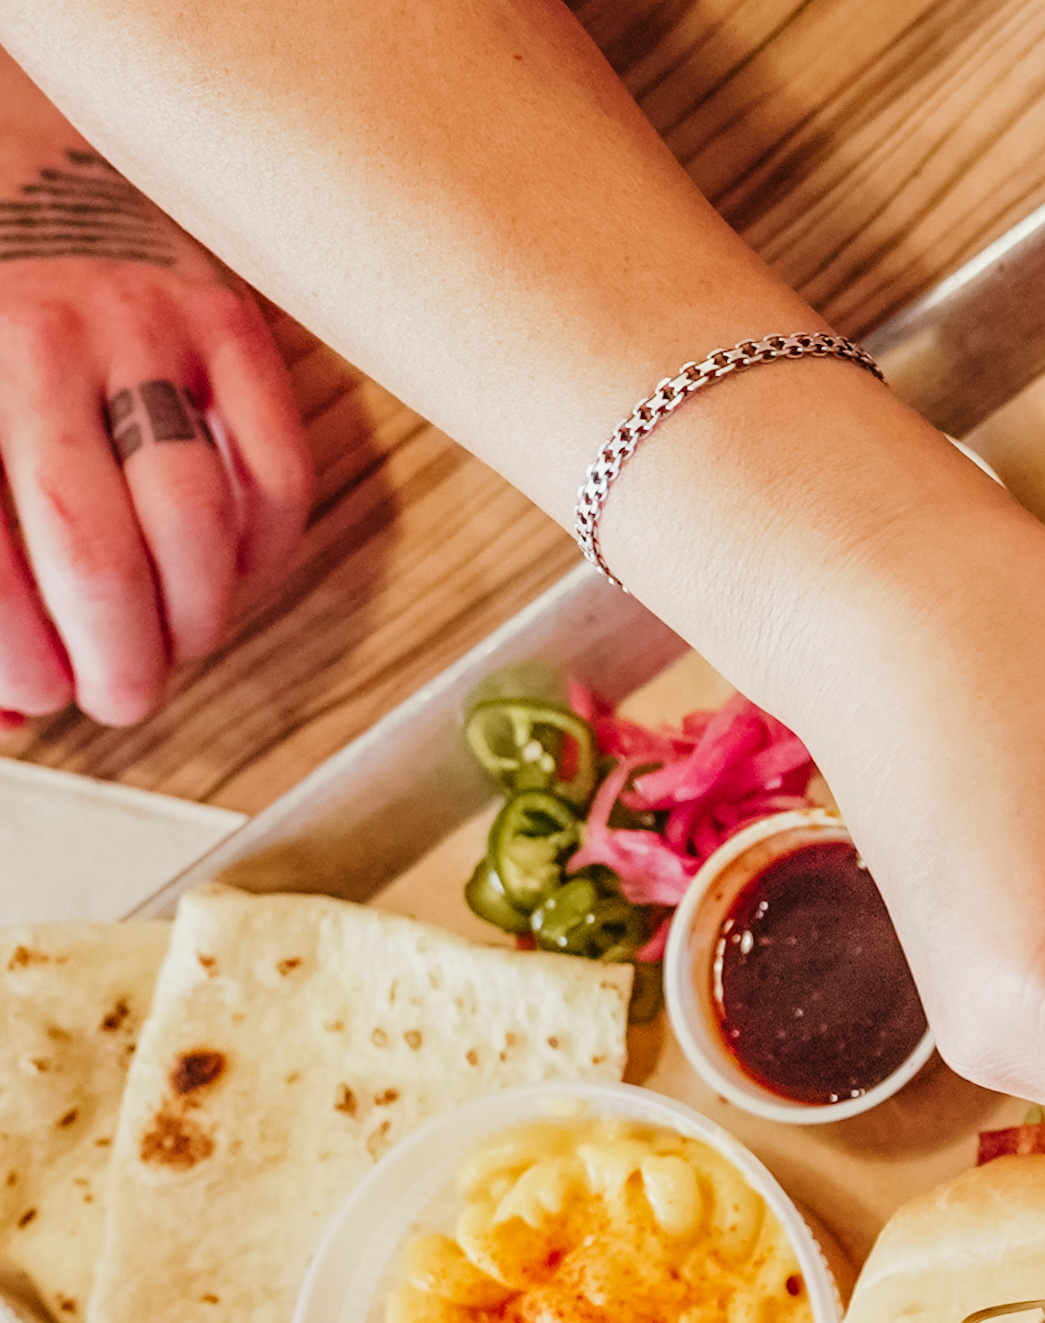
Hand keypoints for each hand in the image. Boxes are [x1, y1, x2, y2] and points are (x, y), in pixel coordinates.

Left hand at [0, 56, 309, 726]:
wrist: (17, 154)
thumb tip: (4, 705)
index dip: (14, 648)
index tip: (35, 693)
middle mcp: (35, 342)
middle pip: (94, 548)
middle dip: (117, 655)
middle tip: (119, 698)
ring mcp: (143, 327)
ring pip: (195, 517)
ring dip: (196, 616)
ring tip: (179, 645)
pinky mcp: (229, 321)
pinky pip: (276, 472)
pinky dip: (263, 549)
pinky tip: (229, 573)